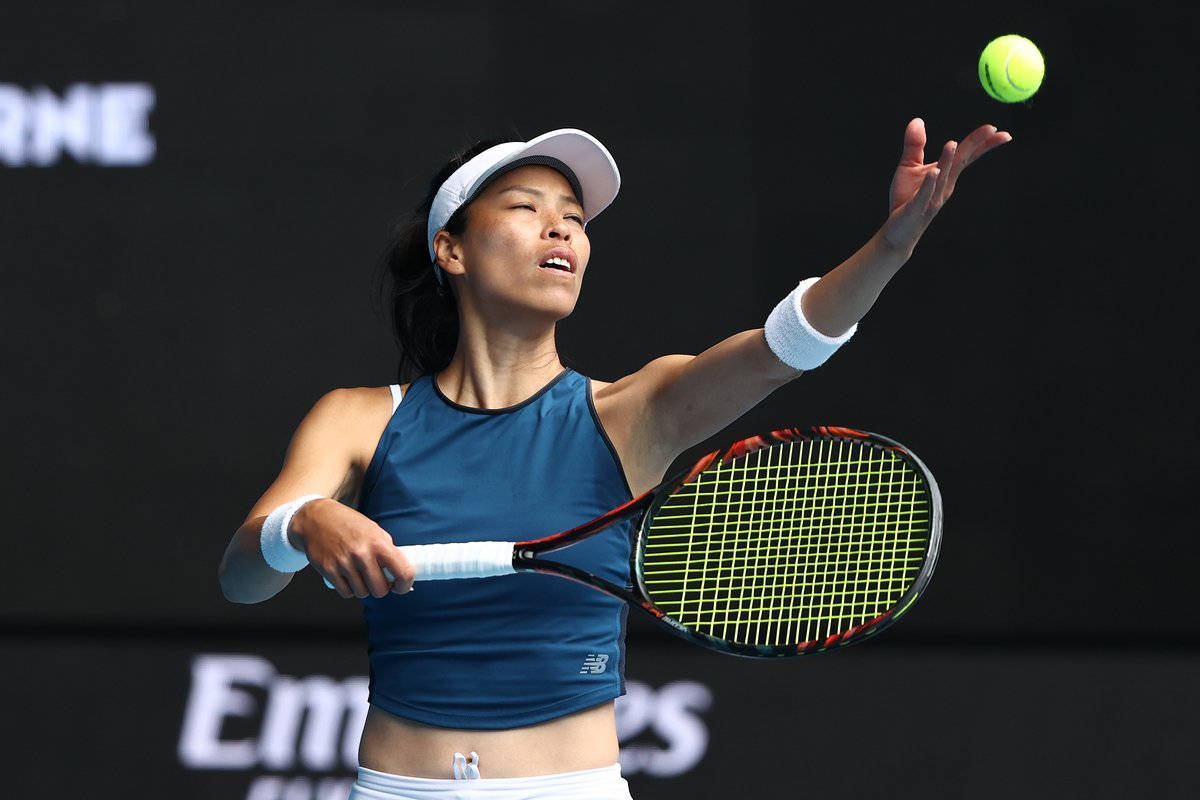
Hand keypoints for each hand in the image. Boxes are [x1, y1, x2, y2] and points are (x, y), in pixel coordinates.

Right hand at [289, 499, 414, 597]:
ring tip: (359, 575)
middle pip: (380, 590)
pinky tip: (347, 578)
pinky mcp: (328, 570)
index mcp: (379, 543)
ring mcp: (344, 563)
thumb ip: (387, 550)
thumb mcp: (374, 530)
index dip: (405, 585)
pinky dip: (348, 589)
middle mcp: (362, 554)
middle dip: (381, 588)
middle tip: (376, 580)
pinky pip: (345, 593)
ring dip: (363, 588)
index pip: (403, 572)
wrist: (317, 519)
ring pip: (362, 593)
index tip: (401, 587)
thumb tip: (401, 573)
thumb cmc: (348, 523)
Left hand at [880, 118, 1011, 252]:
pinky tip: (934, 171)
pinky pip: (925, 193)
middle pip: (961, 162)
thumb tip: (917, 120)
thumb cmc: (906, 199)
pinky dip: (930, 182)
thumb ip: (915, 145)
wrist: (898, 232)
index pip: (968, 156)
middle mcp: (945, 186)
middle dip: (975, 146)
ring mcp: (932, 198)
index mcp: (946, 175)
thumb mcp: (909, 167)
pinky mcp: (916, 208)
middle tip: (992, 129)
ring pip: (943, 176)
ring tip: (953, 143)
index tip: (1001, 132)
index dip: (983, 144)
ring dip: (948, 160)